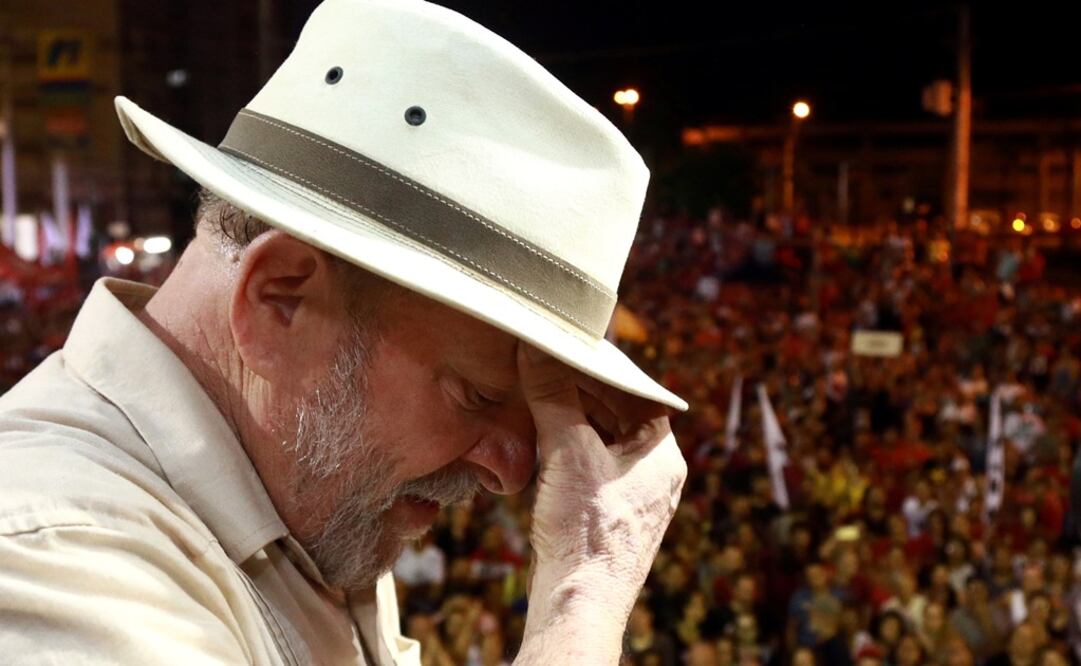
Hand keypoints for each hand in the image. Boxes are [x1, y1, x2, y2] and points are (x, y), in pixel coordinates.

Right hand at [515, 343, 685, 644]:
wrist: (579, 600)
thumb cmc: (586, 529)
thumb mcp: (568, 449)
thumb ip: (552, 394)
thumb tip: (537, 348)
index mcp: (663, 454)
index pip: (638, 393)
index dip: (605, 369)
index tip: (574, 350)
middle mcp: (656, 474)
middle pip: (620, 415)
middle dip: (583, 393)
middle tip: (548, 367)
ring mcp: (634, 497)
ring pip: (604, 442)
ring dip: (574, 420)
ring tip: (540, 397)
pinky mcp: (609, 515)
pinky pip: (593, 467)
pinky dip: (570, 448)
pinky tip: (542, 440)